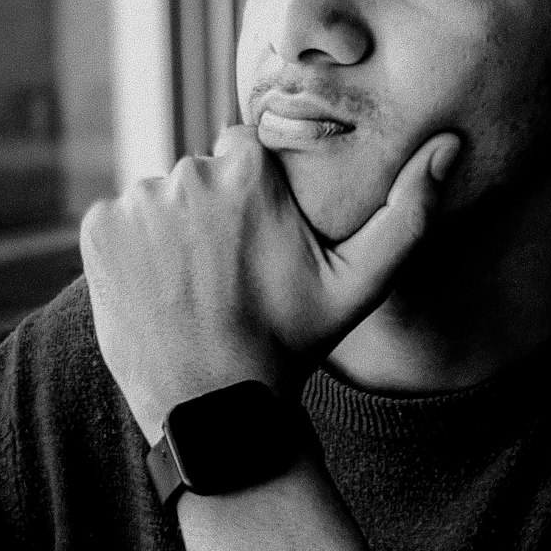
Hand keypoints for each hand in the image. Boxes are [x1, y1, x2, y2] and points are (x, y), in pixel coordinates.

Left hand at [79, 126, 459, 442]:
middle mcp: (188, 172)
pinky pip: (120, 221)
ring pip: (160, 199)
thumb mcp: (362, 281)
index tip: (257, 243)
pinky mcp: (99, 228)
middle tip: (228, 273)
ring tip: (192, 286)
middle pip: (200, 175)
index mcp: (248, 169)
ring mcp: (138, 200)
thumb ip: (411, 210)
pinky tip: (158, 289)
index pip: (244, 153)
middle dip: (211, 213)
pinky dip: (132, 248)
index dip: (251, 198)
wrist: (214, 404)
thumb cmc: (292, 341)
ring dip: (171, 231)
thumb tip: (451, 146)